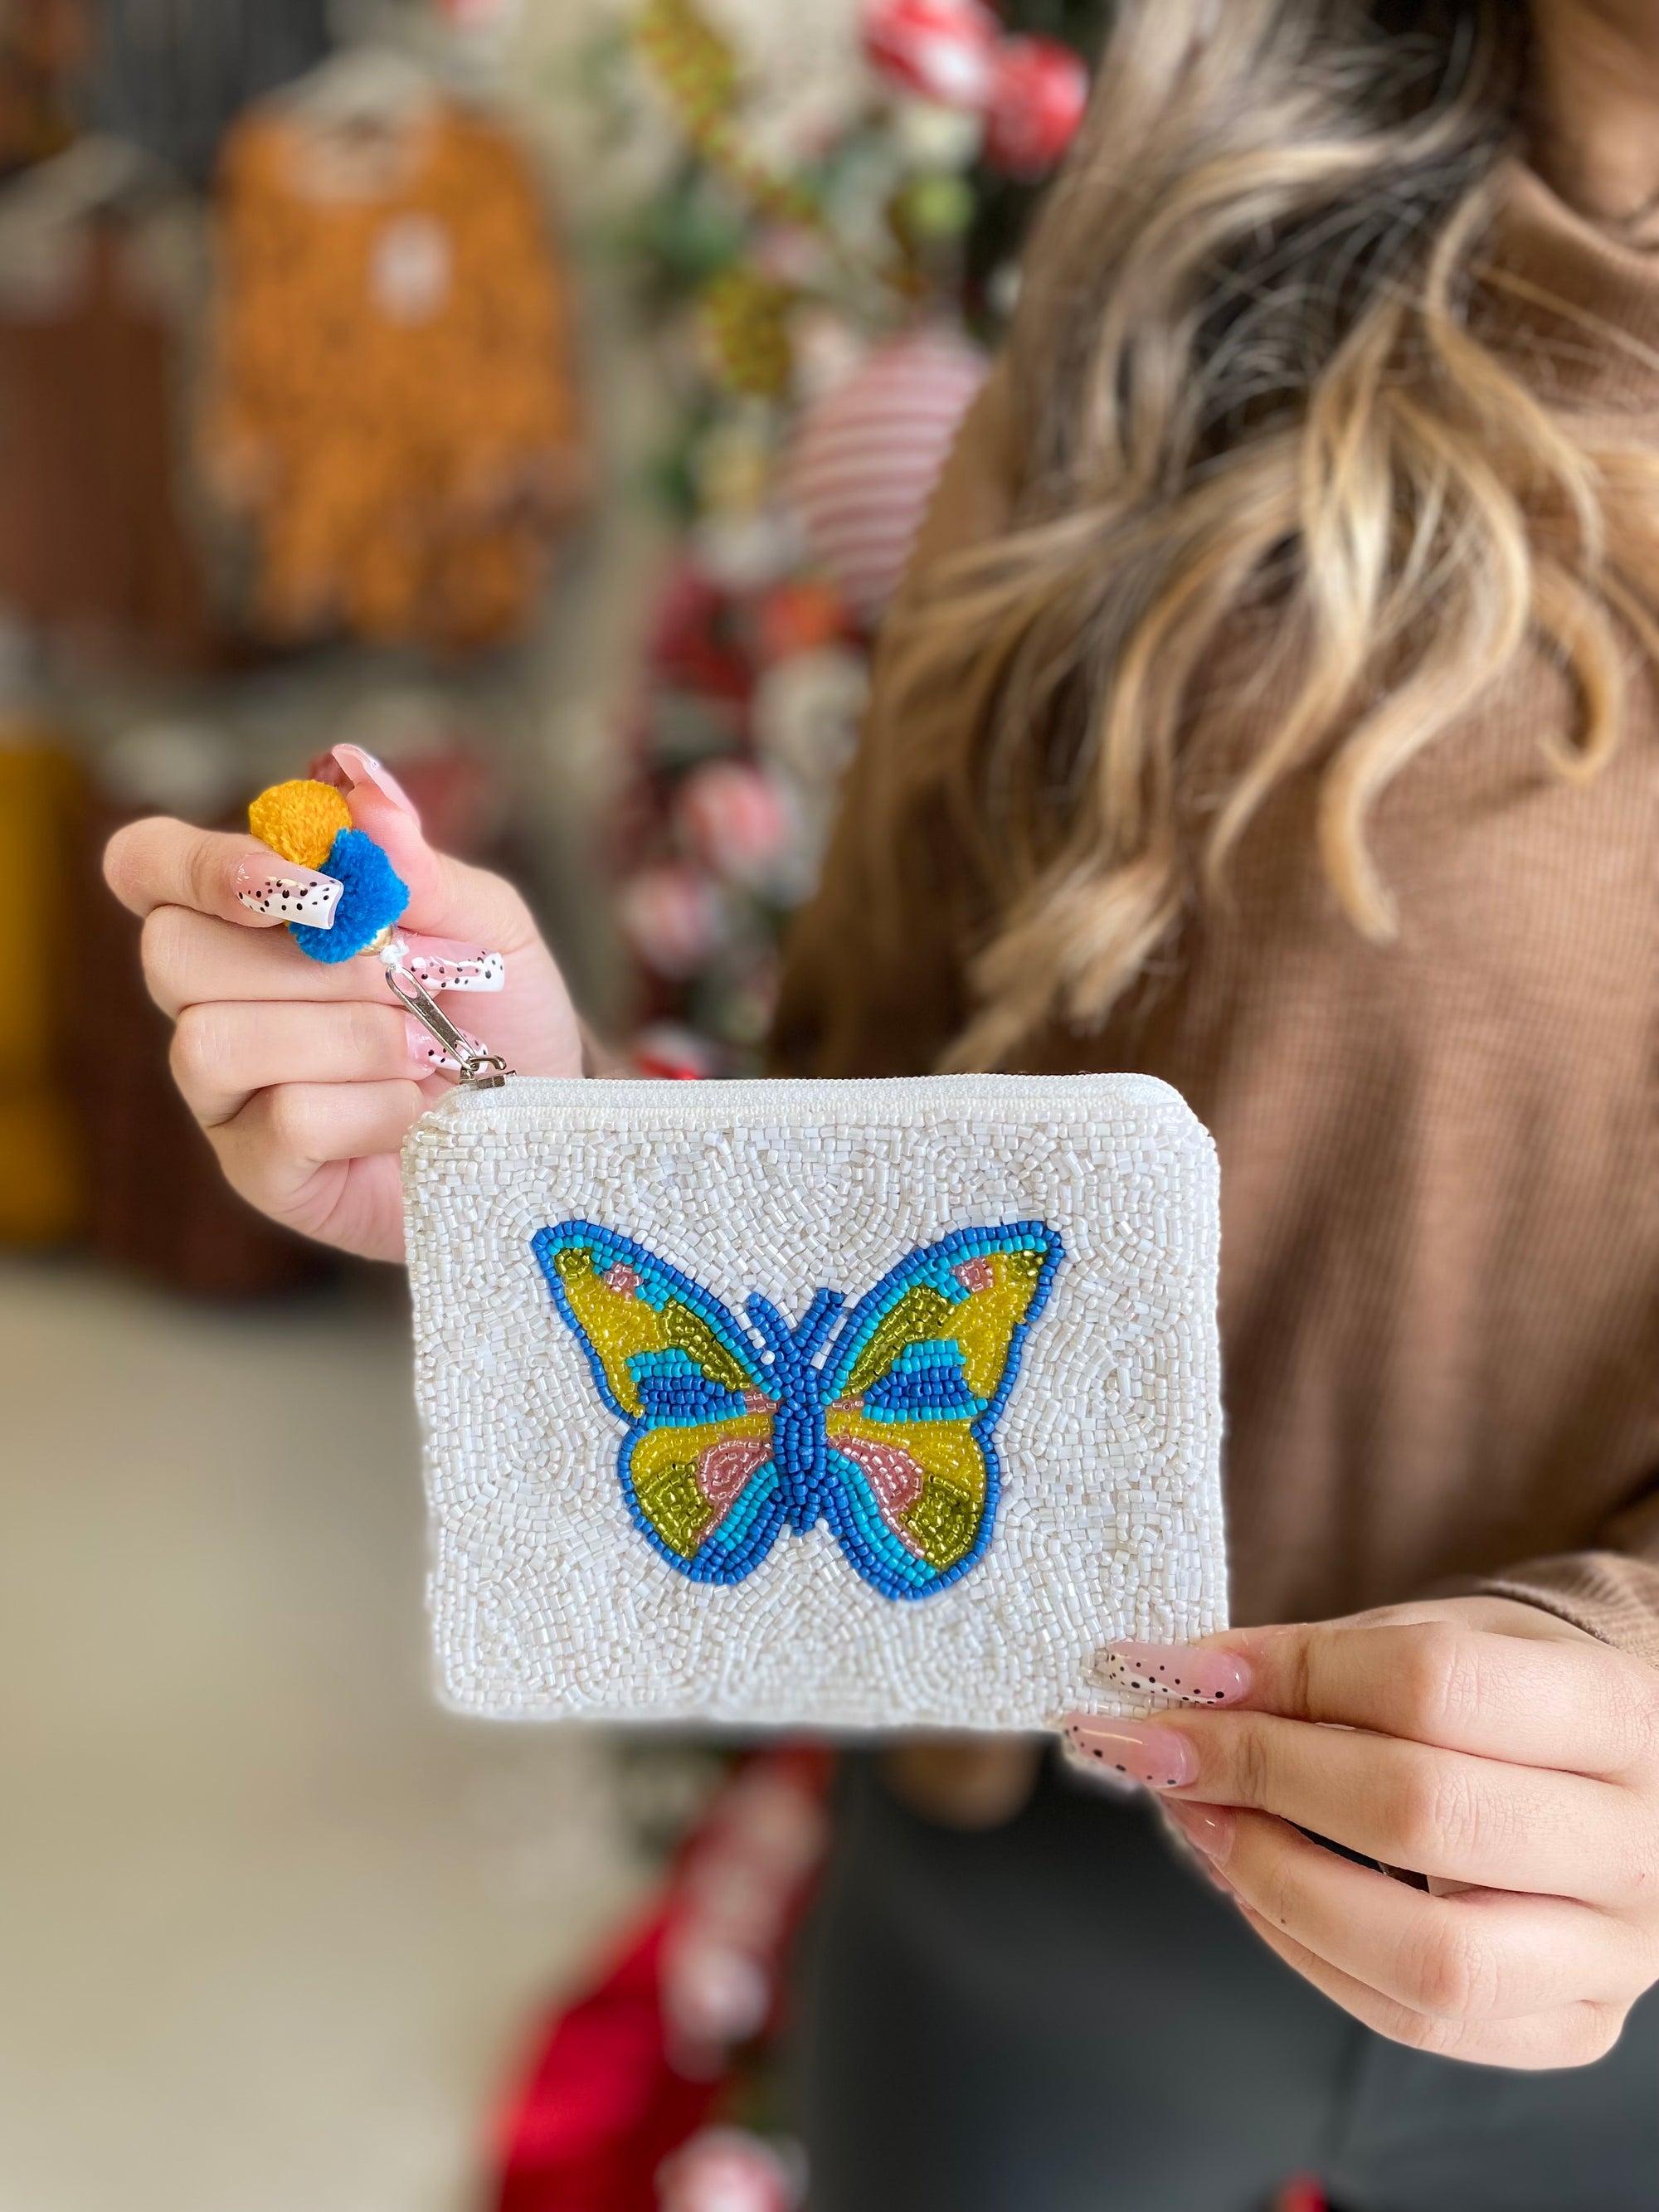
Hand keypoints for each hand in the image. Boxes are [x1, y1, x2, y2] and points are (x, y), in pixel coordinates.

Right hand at [104, 746, 583, 1261]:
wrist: (541, 1118)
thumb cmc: (496, 1013)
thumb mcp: (487, 927)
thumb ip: (424, 869)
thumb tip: (372, 801)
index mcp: (248, 918)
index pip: (149, 865)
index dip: (199, 866)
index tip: (308, 886)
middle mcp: (214, 998)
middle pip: (170, 953)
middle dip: (309, 963)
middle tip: (403, 977)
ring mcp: (225, 1090)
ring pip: (215, 1041)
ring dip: (350, 1037)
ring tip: (424, 1047)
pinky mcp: (258, 1168)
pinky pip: (285, 1121)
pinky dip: (374, 1107)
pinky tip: (413, 1111)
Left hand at [1064, 1596, 1658, 2067]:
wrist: (1617, 1770)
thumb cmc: (1512, 1695)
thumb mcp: (1440, 1637)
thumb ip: (1324, 1662)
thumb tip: (1181, 1684)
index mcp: (1619, 1711)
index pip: (1433, 1684)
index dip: (1290, 1673)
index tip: (1184, 1669)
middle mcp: (1637, 1842)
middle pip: (1423, 1814)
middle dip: (1261, 1775)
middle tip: (1165, 1748)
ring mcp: (1614, 1952)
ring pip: (1429, 1955)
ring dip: (1278, 1882)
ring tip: (1200, 1822)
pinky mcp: (1572, 2026)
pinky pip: (1422, 2023)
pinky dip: (1312, 1956)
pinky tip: (1254, 1889)